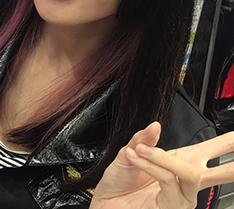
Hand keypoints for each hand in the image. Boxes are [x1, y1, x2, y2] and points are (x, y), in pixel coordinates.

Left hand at [91, 122, 233, 208]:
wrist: (107, 203)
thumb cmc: (120, 182)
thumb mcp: (130, 152)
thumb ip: (144, 139)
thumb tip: (155, 126)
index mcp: (181, 163)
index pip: (211, 150)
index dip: (229, 143)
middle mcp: (186, 180)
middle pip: (222, 171)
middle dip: (233, 161)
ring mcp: (183, 196)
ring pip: (189, 172)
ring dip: (163, 158)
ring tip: (141, 150)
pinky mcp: (173, 205)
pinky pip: (168, 180)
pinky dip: (151, 165)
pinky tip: (136, 157)